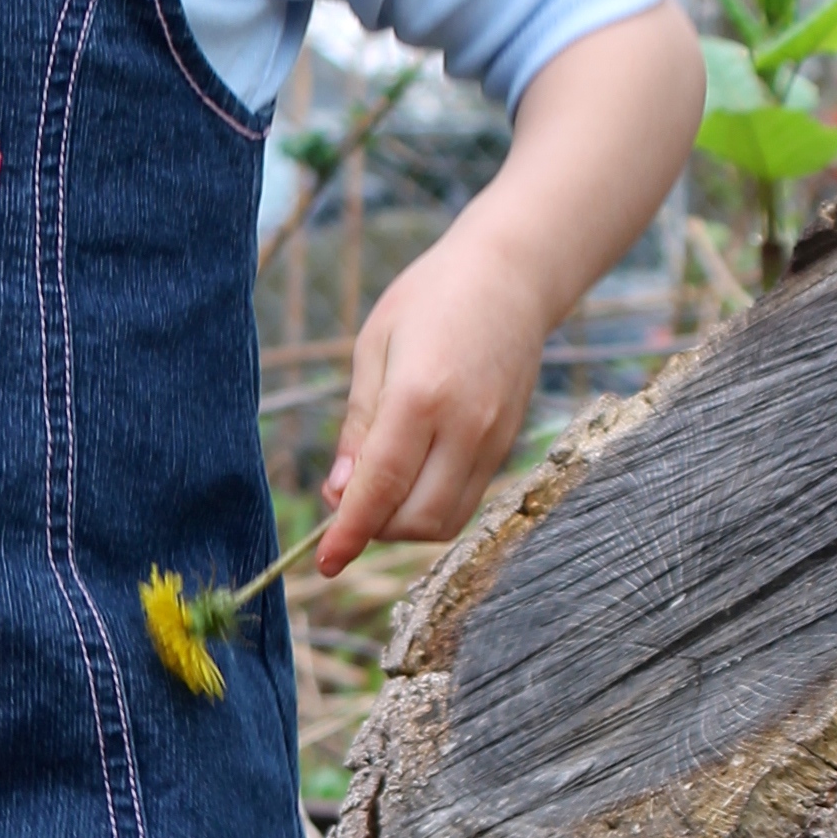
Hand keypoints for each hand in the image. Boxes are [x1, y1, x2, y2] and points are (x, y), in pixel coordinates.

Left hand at [315, 227, 546, 571]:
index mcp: (421, 397)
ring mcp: (494, 440)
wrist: (513, 274)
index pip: (381, 488)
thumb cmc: (431, 298)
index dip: (348, 533)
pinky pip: (467, 501)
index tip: (323, 563)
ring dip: (403, 525)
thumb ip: (358, 425)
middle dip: (374, 530)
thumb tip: (339, 493)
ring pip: (445, 521)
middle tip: (347, 503)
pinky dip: (431, 507)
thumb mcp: (374, 348)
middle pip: (416, 520)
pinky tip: (410, 479)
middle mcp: (465, 427)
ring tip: (378, 490)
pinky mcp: (508, 445)